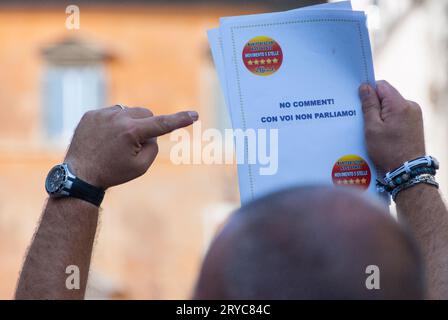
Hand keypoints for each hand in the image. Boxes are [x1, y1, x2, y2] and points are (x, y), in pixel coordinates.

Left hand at [64, 105, 197, 188]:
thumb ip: (153, 147)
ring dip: (130, 124)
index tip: (194, 114)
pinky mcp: (91, 114)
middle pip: (146, 113)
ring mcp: (102, 113)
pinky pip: (111, 113)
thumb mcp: (141, 167)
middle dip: (147, 126)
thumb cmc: (112, 173)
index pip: (162, 123)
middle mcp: (118, 117)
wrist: (79, 175)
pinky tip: (104, 139)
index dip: (180, 119)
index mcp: (132, 131)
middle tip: (136, 145)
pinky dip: (113, 124)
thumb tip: (151, 132)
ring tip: (116, 143)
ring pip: (128, 111)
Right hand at [359, 80, 425, 172]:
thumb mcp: (372, 128)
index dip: (369, 92)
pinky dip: (388, 120)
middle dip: (374, 105)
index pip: (381, 86)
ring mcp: (415, 114)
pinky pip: (398, 114)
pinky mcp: (415, 122)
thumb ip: (369, 105)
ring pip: (392, 106)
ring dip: (381, 114)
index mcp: (400, 105)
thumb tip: (365, 88)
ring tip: (373, 130)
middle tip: (364, 121)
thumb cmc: (388, 151)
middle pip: (387, 96)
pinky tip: (382, 133)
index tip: (360, 104)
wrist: (407, 169)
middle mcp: (410, 106)